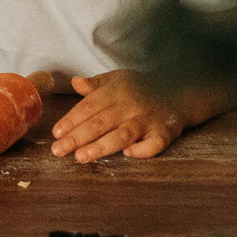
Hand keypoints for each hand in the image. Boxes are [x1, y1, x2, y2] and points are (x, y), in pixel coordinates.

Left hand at [49, 71, 188, 161]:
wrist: (180, 91)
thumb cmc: (141, 88)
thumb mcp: (117, 79)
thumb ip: (95, 84)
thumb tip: (75, 82)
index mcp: (116, 91)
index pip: (89, 106)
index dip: (71, 120)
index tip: (56, 134)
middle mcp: (130, 105)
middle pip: (100, 122)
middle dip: (78, 137)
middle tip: (58, 151)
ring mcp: (148, 120)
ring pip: (122, 135)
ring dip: (101, 146)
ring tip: (81, 157)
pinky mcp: (165, 132)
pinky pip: (154, 144)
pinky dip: (142, 150)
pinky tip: (127, 154)